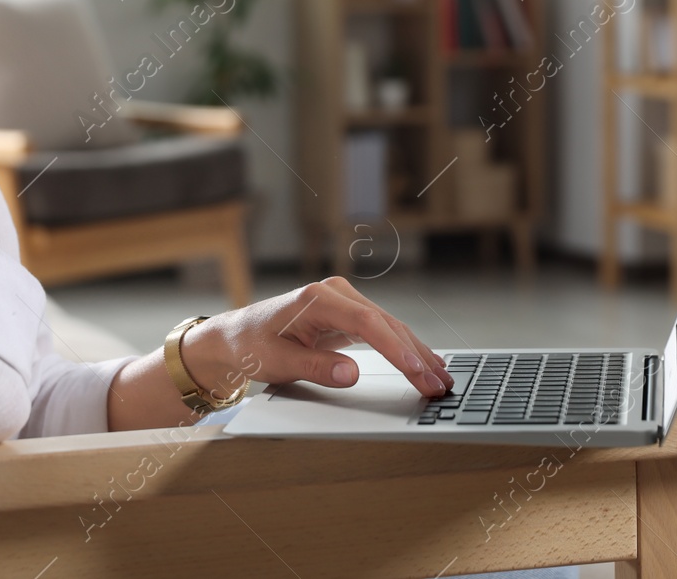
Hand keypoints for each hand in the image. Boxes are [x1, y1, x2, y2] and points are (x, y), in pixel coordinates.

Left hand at [182, 276, 454, 398]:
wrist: (235, 336)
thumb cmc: (251, 345)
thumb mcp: (277, 361)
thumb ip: (316, 367)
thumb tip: (352, 374)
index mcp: (317, 298)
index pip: (367, 323)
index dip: (394, 347)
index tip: (415, 369)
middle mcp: (335, 293)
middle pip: (385, 323)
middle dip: (415, 356)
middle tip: (439, 384)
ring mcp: (344, 302)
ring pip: (389, 326)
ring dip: (416, 353)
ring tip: (441, 378)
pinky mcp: (347, 315)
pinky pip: (382, 331)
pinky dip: (403, 348)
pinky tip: (424, 362)